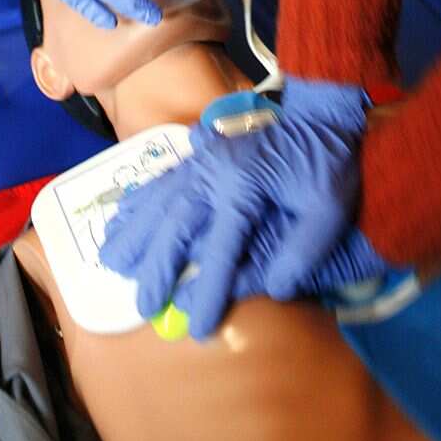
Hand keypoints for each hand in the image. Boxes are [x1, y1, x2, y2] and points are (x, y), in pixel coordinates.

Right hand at [99, 76, 367, 337]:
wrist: (325, 113)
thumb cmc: (329, 162)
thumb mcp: (329, 206)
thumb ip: (304, 249)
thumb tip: (275, 289)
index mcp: (245, 184)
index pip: (221, 248)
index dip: (208, 290)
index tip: (198, 327)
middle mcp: (215, 170)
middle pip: (176, 224)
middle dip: (156, 267)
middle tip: (142, 305)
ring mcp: (204, 158)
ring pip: (160, 200)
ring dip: (135, 232)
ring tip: (111, 263)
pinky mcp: (202, 153)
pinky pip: (162, 178)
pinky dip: (139, 200)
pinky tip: (120, 216)